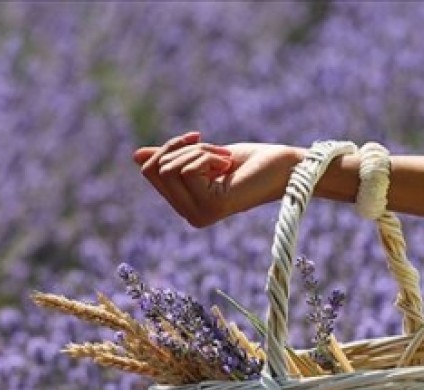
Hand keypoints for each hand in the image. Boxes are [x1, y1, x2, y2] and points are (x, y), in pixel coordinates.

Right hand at [133, 132, 299, 227]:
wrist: (287, 169)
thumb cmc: (252, 162)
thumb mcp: (204, 156)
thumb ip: (172, 159)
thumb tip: (136, 156)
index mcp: (185, 205)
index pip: (150, 172)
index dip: (168, 147)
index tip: (196, 139)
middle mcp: (189, 216)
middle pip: (155, 169)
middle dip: (183, 147)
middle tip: (217, 150)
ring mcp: (198, 215)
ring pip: (170, 168)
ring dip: (200, 151)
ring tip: (225, 159)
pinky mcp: (211, 208)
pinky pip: (188, 169)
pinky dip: (208, 156)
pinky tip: (228, 166)